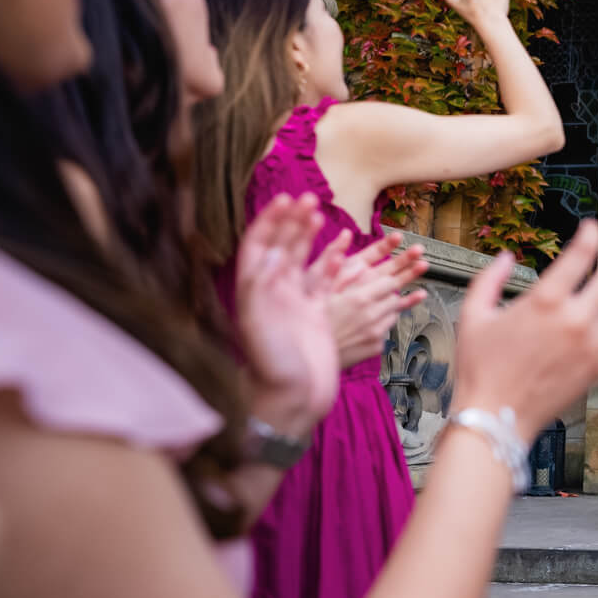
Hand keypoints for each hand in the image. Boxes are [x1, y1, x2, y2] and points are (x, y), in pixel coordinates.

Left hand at [234, 194, 341, 435]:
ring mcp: (295, 304)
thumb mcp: (259, 324)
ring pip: (304, 261)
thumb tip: (268, 254)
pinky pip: (324, 283)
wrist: (293, 399)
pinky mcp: (315, 316)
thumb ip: (262, 288)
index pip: (259, 246)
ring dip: (311, 237)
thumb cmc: (272, 366)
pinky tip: (341, 250)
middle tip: (309, 198)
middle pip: (282, 247)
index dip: (269, 221)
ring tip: (321, 214)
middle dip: (293, 221)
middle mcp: (273, 294)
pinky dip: (331, 264)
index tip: (284, 200)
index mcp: (255, 293)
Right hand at [315, 231, 429, 368]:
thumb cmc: (303, 317)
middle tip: (423, 264)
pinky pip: (386, 329)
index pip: (389, 277)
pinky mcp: (375, 346)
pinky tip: (377, 315)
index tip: (417, 253)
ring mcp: (375, 332)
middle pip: (396, 292)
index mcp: (358, 297)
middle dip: (408, 276)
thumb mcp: (313, 284)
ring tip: (410, 289)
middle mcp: (370, 315)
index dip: (403, 263)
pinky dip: (383, 320)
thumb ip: (333, 260)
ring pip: (394, 311)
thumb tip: (345, 235)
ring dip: (393, 300)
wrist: (303, 358)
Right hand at [452, 220, 597, 435]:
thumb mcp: (473, 315)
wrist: (495, 418)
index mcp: (545, 302)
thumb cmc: (480, 368)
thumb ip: (489, 279)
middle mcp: (576, 320)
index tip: (592, 226)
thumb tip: (505, 256)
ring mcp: (593, 346)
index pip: (580, 255)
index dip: (590, 235)